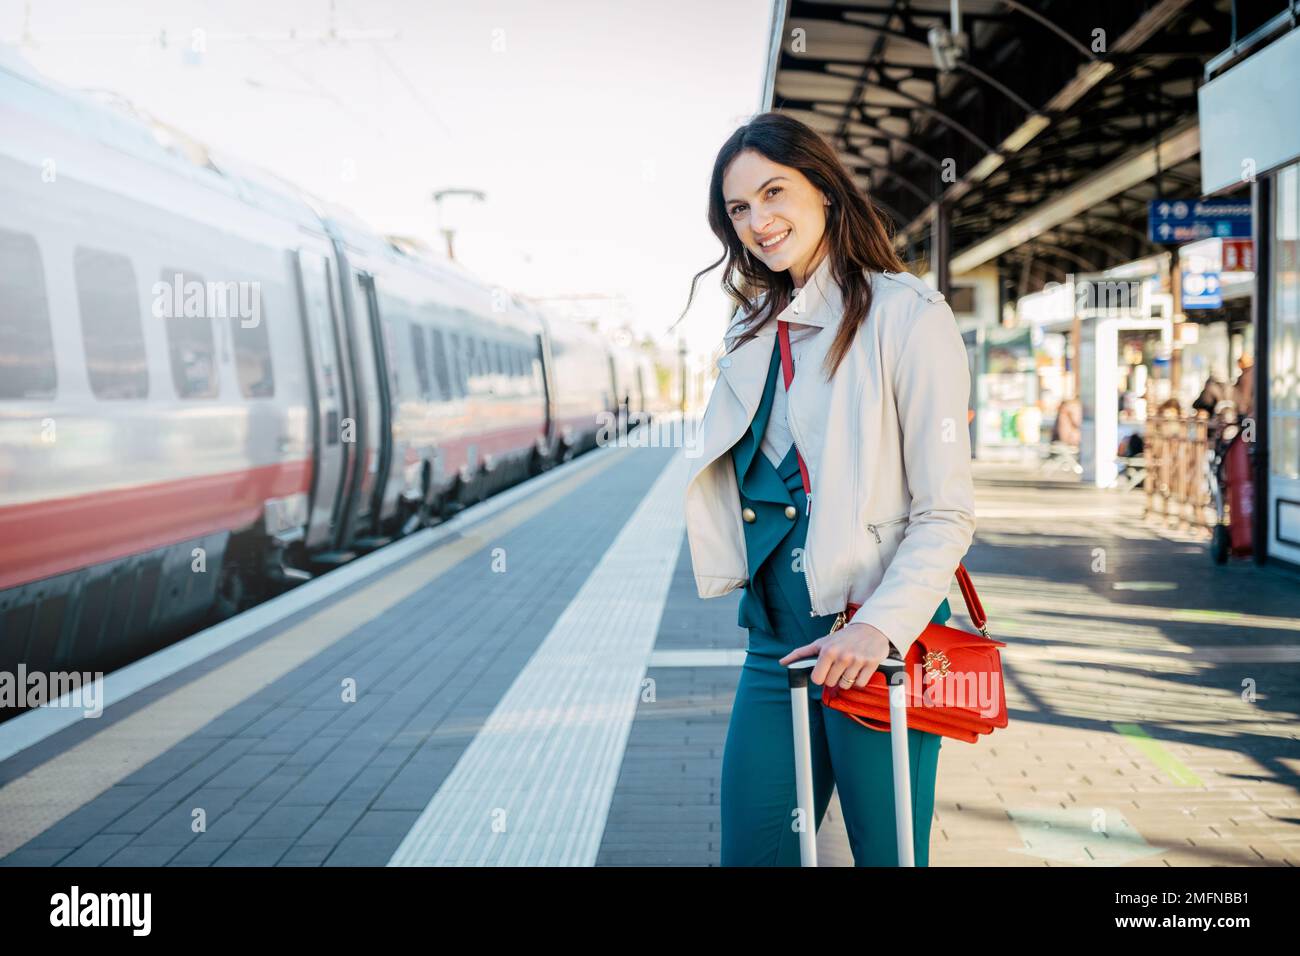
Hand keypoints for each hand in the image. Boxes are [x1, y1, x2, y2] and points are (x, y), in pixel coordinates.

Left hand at [778, 622, 892, 688]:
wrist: (870, 628)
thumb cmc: (843, 637)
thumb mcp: (821, 642)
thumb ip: (801, 653)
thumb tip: (782, 662)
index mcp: (827, 651)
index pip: (817, 679)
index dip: (820, 676)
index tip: (825, 670)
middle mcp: (842, 656)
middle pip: (831, 683)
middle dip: (834, 677)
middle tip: (839, 666)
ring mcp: (857, 660)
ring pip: (846, 685)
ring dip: (847, 679)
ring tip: (849, 666)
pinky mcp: (871, 664)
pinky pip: (860, 684)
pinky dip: (859, 680)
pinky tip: (859, 669)